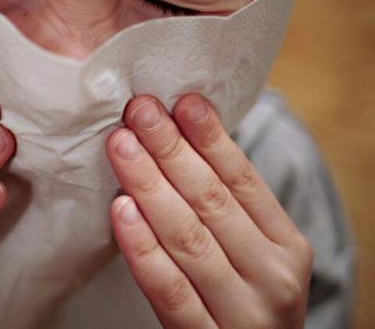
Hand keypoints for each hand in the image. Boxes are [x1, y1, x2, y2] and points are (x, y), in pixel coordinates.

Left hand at [106, 94, 312, 327]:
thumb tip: (178, 138)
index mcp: (287, 245)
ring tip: (122, 146)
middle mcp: (273, 276)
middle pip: (212, 201)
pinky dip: (143, 247)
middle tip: (138, 110)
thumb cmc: (243, 297)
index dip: (210, 138)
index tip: (180, 101)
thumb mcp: (253, 253)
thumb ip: (225, 209)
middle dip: (170, 149)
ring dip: (150, 184)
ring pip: (188, 238)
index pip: (243, 180)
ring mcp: (242, 313)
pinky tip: (121, 210)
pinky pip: (169, 289)